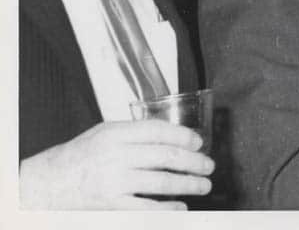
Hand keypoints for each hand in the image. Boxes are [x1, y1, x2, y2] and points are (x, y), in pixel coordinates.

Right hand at [19, 119, 213, 209]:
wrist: (49, 183)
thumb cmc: (80, 156)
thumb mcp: (105, 132)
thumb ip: (135, 132)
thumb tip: (173, 135)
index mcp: (116, 133)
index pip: (159, 131)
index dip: (184, 136)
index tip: (198, 143)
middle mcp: (116, 155)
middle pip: (166, 156)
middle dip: (194, 162)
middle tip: (208, 166)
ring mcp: (113, 181)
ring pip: (162, 182)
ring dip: (188, 184)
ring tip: (203, 185)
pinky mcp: (111, 205)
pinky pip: (147, 208)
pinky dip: (168, 208)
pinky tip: (180, 207)